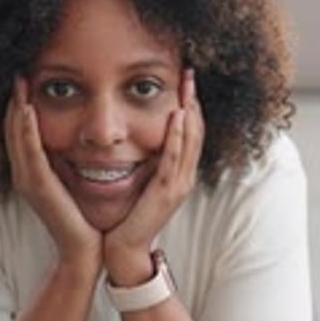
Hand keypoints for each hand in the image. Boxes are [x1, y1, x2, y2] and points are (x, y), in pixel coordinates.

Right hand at [4, 76, 103, 270]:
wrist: (85, 249)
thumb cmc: (84, 217)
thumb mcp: (73, 181)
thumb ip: (69, 160)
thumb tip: (79, 137)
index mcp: (32, 172)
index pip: (21, 131)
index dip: (20, 104)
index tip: (27, 77)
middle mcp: (24, 174)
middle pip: (13, 129)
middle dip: (15, 99)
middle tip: (18, 70)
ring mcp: (28, 180)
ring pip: (16, 136)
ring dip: (16, 107)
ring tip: (19, 80)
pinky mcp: (38, 186)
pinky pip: (30, 152)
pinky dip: (27, 129)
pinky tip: (28, 108)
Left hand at [104, 69, 204, 278]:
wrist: (123, 249)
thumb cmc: (125, 217)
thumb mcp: (137, 182)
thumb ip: (140, 161)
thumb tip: (128, 136)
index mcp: (177, 174)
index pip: (189, 132)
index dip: (189, 104)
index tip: (183, 78)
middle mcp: (183, 177)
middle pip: (196, 131)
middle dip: (193, 100)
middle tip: (189, 71)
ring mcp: (177, 185)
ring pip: (191, 141)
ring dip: (189, 110)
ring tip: (187, 85)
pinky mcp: (166, 193)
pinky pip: (175, 159)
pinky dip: (178, 137)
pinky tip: (177, 116)